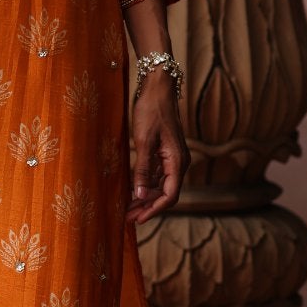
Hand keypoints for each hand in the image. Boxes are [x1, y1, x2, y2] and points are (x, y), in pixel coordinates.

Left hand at [126, 71, 188, 226]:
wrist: (158, 87)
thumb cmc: (151, 111)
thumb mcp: (144, 141)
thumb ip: (143, 169)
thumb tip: (140, 196)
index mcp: (177, 161)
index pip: (169, 195)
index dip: (154, 209)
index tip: (138, 219)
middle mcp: (178, 162)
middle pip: (166, 193)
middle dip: (148, 207)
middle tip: (128, 218)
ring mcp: (173, 157)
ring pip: (161, 185)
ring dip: (146, 197)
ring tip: (128, 208)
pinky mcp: (165, 152)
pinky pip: (158, 175)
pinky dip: (146, 185)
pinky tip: (133, 190)